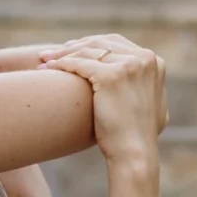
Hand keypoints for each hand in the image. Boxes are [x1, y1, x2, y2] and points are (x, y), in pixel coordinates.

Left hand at [38, 34, 166, 162]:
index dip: (89, 45)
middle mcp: (144, 58)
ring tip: (43, 61)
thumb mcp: (150, 102)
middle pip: (99, 43)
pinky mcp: (111, 76)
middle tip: (51, 54)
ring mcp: (129, 65)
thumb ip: (143, 84)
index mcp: (153, 60)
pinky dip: (60, 65)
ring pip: (86, 52)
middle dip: (72, 47)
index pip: (115, 43)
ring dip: (61, 54)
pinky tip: (46, 69)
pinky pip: (78, 64)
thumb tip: (134, 78)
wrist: (134, 154)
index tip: (70, 51)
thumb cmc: (136, 135)